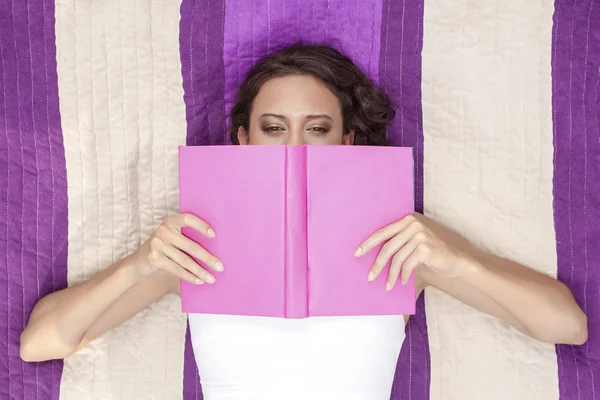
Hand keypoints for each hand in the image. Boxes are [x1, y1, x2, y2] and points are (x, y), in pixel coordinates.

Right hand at [131, 213, 222, 283]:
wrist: (137, 264)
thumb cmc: (162, 250)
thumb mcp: (171, 238)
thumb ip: (186, 238)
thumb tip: (214, 249)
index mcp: (170, 221)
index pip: (188, 219)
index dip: (202, 226)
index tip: (215, 235)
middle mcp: (164, 230)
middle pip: (191, 245)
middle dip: (208, 258)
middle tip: (220, 267)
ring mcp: (158, 244)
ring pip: (185, 260)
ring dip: (200, 271)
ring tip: (212, 278)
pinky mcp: (155, 258)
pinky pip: (177, 269)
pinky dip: (189, 276)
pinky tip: (199, 281)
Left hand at [355, 213, 473, 290]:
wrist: (453, 261)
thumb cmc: (428, 254)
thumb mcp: (410, 245)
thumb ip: (396, 244)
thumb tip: (371, 257)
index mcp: (406, 221)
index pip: (382, 232)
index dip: (368, 243)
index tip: (357, 253)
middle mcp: (412, 225)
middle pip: (388, 247)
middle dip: (377, 264)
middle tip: (370, 277)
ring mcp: (420, 236)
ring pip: (397, 258)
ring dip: (391, 274)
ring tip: (388, 285)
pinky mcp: (425, 248)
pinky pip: (407, 265)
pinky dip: (403, 275)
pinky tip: (402, 281)